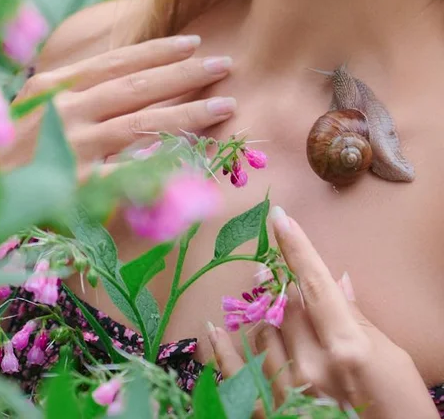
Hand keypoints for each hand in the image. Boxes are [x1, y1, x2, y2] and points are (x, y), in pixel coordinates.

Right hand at [0, 35, 236, 176]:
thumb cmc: (1, 155)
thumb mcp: (30, 110)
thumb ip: (70, 92)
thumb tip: (118, 78)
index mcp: (52, 87)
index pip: (116, 62)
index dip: (158, 51)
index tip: (192, 42)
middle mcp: (64, 112)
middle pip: (138, 87)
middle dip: (185, 73)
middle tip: (225, 63)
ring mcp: (73, 149)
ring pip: (144, 124)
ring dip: (189, 112)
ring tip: (224, 103)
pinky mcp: (80, 189)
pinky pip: (133, 173)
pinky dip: (167, 164)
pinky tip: (198, 157)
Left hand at [208, 207, 438, 418]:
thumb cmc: (402, 411)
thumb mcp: (391, 360)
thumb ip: (358, 319)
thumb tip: (337, 281)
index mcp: (346, 348)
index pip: (314, 283)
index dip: (296, 247)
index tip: (280, 217)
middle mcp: (312, 367)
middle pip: (287, 305)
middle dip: (288, 291)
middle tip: (285, 284)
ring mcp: (288, 394)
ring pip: (261, 332)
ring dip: (265, 318)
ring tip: (271, 312)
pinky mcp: (271, 415)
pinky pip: (234, 375)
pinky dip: (222, 351)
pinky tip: (214, 329)